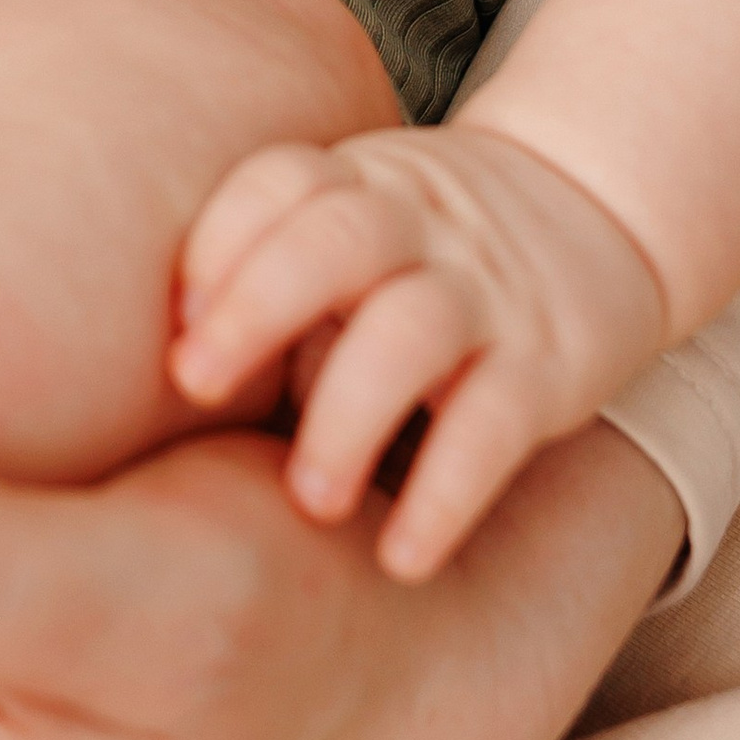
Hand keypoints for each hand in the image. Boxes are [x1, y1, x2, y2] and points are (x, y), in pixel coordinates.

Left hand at [170, 124, 667, 579]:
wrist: (599, 203)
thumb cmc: (429, 244)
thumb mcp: (356, 221)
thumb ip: (273, 273)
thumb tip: (140, 388)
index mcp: (356, 182)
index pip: (281, 182)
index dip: (221, 239)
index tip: (173, 317)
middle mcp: (417, 223)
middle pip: (333, 238)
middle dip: (256, 307)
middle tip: (193, 386)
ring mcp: (486, 289)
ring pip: (411, 330)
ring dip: (349, 415)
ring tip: (310, 502)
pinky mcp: (548, 363)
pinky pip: (496, 423)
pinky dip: (447, 490)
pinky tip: (405, 557)